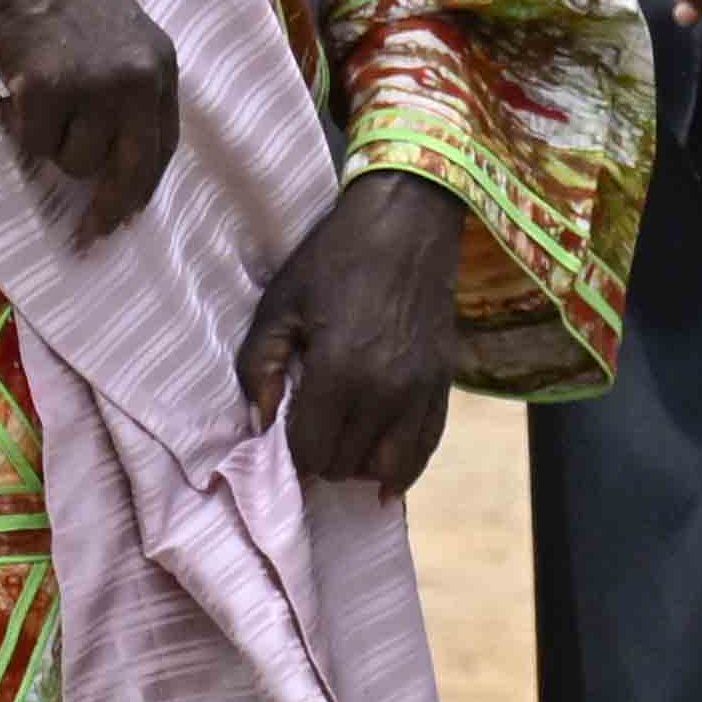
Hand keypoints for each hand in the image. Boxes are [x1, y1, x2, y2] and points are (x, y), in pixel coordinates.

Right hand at [0, 0, 181, 239]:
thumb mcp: (116, 34)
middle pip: (127, 170)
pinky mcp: (49, 89)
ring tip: (35, 96)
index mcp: (160, 64)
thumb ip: (126, 87)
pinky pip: (34, 144)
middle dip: (106, 208)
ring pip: (72, 160)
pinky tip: (14, 88)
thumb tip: (116, 163)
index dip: (141, 189)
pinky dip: (18, 126)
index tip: (124, 220)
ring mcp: (94, 84)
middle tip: (87, 237)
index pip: (162, 147)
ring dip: (49, 143)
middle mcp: (137, 77)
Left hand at [231, 165, 480, 492]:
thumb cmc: (335, 258)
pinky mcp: (443, 384)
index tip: (284, 433)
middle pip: (347, 462)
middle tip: (310, 435)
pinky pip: (426, 447)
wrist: (409, 222)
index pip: (311, 450)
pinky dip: (403, 467)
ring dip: (359, 465)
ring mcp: (420, 392)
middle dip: (322, 457)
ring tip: (343, 447)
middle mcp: (386, 392)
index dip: (290, 452)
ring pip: (388, 466)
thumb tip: (258, 422)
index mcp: (340, 371)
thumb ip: (258, 366)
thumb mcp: (280, 303)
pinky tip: (384, 479)